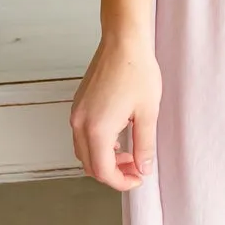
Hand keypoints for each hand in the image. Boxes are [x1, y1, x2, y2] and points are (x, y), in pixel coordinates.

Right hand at [71, 30, 161, 189]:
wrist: (123, 41)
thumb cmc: (137, 72)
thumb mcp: (148, 113)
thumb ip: (144, 146)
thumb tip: (143, 168)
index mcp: (97, 129)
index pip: (103, 171)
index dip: (122, 182)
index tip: (138, 179)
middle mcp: (80, 123)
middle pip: (90, 165)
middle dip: (113, 173)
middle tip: (136, 168)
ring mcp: (76, 113)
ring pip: (84, 152)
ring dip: (104, 159)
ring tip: (130, 153)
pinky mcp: (78, 105)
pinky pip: (82, 135)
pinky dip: (97, 145)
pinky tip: (118, 137)